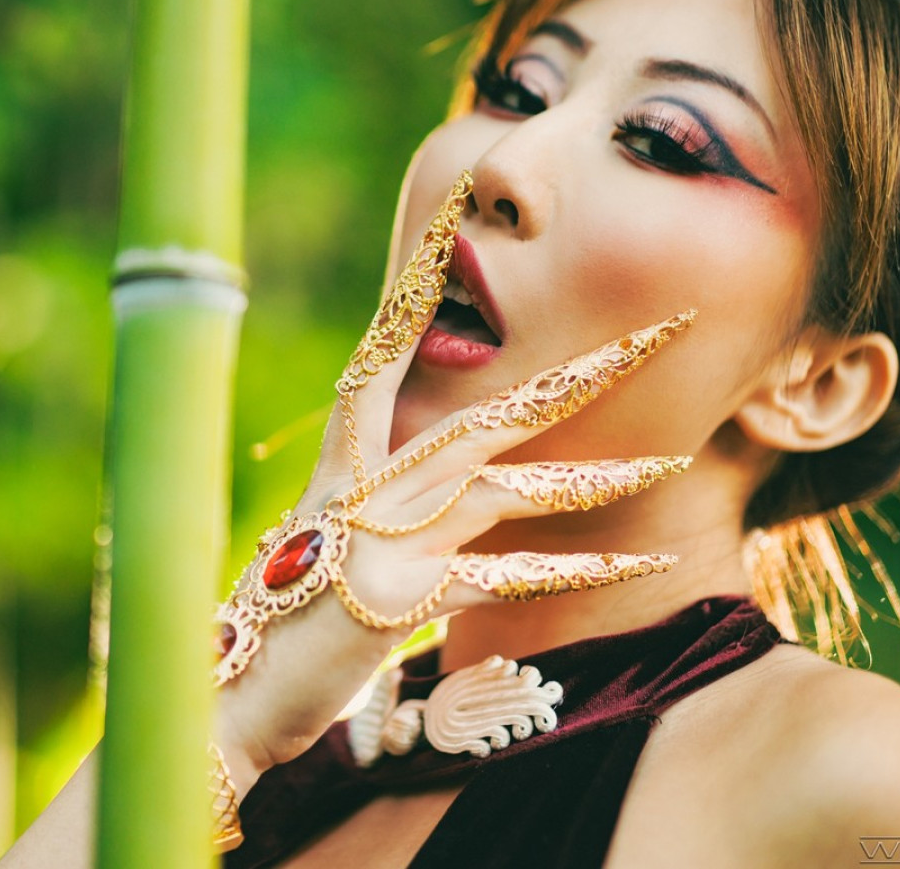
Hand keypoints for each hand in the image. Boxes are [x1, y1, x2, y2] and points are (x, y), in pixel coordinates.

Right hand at [212, 171, 693, 797]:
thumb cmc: (283, 614)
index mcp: (347, 455)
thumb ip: (384, 489)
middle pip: (491, 411)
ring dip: (597, 479)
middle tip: (664, 330)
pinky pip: (506, 580)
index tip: (458, 208)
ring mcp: (384, 539)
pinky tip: (642, 564)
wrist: (226, 690)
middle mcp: (367, 482)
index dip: (422, 276)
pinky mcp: (399, 602)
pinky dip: (576, 574)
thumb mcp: (329, 531)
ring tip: (673, 461)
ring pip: (508, 489)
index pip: (388, 345)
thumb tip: (449, 467)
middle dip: (584, 372)